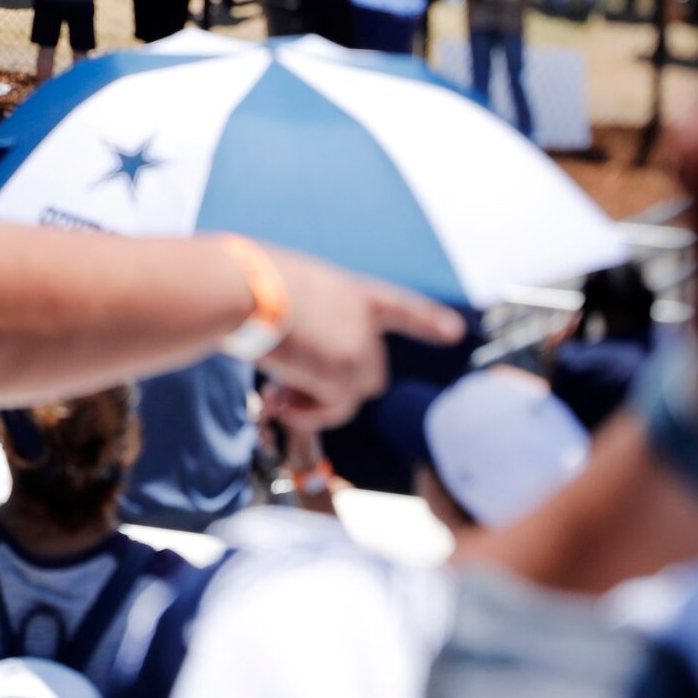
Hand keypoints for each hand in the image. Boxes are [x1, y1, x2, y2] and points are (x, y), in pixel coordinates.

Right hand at [252, 248, 464, 431]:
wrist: (243, 288)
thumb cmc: (246, 285)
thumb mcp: (287, 295)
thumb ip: (308, 331)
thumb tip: (294, 388)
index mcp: (352, 291)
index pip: (399, 307)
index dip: (426, 321)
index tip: (454, 331)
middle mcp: (364, 320)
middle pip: (370, 373)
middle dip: (333, 388)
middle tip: (285, 391)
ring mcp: (359, 347)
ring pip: (351, 397)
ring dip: (314, 404)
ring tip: (274, 398)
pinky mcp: (344, 374)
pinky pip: (332, 409)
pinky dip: (305, 413)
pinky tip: (274, 401)